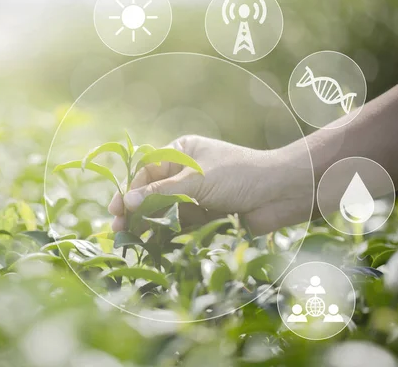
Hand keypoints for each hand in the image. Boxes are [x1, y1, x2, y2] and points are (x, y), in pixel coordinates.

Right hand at [108, 135, 310, 234]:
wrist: (282, 193)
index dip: (129, 190)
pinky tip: (153, 245)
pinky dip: (167, 234)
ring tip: (132, 240)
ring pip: (165, 210)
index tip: (115, 209)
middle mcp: (186, 171)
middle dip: (135, 210)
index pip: (147, 171)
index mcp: (182, 151)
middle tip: (118, 228)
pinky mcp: (206, 214)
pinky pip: (180, 224)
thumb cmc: (239, 175)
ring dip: (149, 224)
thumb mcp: (196, 179)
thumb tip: (125, 203)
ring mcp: (196, 194)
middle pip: (153, 192)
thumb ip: (160, 193)